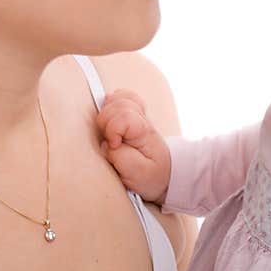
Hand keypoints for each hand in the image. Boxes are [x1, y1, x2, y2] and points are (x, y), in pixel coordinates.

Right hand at [95, 88, 171, 203]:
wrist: (164, 172)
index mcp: (143, 133)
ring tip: (108, 129)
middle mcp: (140, 119)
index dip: (112, 130)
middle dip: (105, 122)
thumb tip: (105, 144)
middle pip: (117, 105)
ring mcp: (136, 115)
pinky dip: (112, 101)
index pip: (124, 117)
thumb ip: (119, 158)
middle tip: (110, 139)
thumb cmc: (151, 174)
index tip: (114, 145)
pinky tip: (110, 111)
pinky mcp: (131, 115)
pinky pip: (121, 96)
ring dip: (107, 111)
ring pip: (117, 98)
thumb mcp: (137, 173)